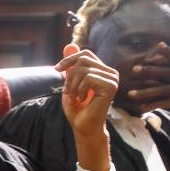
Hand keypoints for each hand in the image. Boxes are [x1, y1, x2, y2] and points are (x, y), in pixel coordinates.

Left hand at [56, 43, 118, 170]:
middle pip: (82, 60)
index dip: (69, 59)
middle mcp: (110, 72)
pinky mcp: (111, 86)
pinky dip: (78, 90)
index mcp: (101, 70)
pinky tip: (83, 100)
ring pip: (83, 70)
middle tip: (68, 92)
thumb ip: (71, 65)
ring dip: (72, 86)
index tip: (57, 70)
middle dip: (69, 77)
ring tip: (76, 97)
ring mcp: (112, 78)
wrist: (82, 126)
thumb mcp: (70, 83)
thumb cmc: (77, 108)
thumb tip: (70, 44)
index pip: (85, 54)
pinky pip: (88, 78)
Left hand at [127, 42, 169, 122]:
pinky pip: (167, 103)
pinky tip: (141, 108)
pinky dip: (154, 105)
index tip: (158, 44)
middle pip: (168, 72)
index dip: (169, 53)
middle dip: (150, 70)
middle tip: (134, 68)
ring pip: (164, 89)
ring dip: (145, 92)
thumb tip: (164, 76)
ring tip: (130, 94)